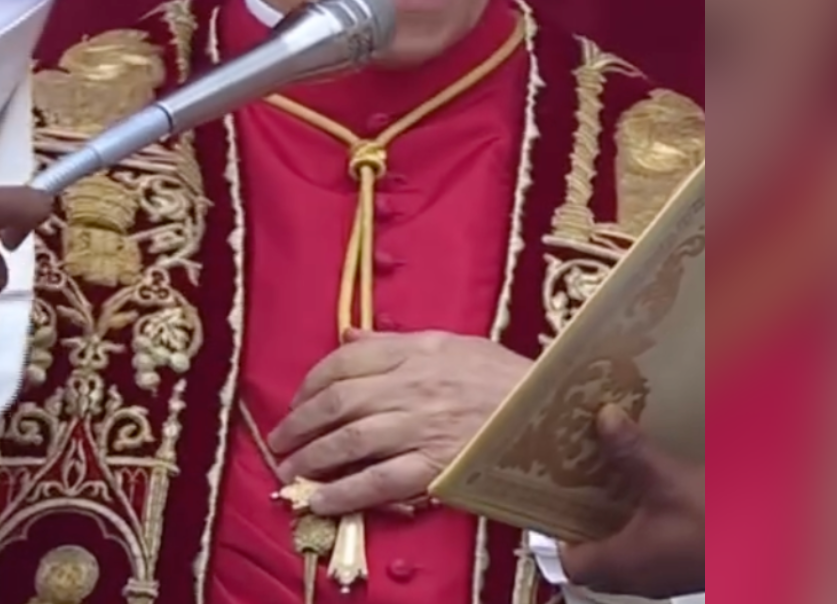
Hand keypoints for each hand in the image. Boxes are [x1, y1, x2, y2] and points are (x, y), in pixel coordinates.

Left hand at [266, 330, 533, 516]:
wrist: (556, 413)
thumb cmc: (508, 378)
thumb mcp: (455, 344)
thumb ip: (397, 342)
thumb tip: (349, 335)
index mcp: (417, 350)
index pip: (345, 360)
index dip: (311, 383)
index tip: (297, 401)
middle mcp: (413, 385)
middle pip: (338, 403)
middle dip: (299, 424)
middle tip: (279, 441)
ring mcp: (423, 427)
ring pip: (350, 441)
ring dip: (312, 458)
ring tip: (290, 471)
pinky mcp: (436, 467)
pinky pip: (379, 482)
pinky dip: (345, 493)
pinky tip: (322, 501)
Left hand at [559, 405, 704, 597]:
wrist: (775, 543)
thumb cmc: (713, 524)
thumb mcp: (667, 481)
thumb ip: (631, 452)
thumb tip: (602, 418)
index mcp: (621, 563)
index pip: (567, 563)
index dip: (551, 536)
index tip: (545, 500)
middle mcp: (636, 578)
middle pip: (592, 562)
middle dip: (579, 525)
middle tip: (571, 486)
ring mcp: (662, 578)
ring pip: (620, 557)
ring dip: (610, 526)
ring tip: (603, 484)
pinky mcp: (682, 569)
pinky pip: (646, 552)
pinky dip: (637, 528)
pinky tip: (645, 496)